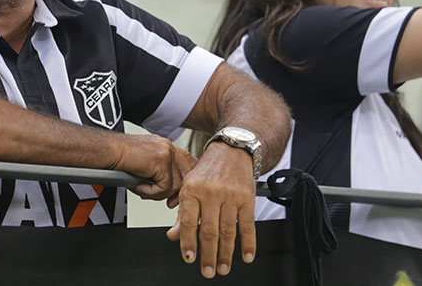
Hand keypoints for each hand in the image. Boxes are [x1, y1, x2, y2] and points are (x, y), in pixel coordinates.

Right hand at [115, 134, 185, 200]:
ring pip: (176, 184)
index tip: (177, 195)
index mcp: (165, 146)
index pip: (187, 162)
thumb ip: (158, 174)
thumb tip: (168, 193)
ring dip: (159, 193)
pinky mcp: (162, 161)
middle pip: (187, 175)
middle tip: (169, 203)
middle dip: (177, 192)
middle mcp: (168, 147)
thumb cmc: (119, 159)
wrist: (108, 150)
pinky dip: (151, 192)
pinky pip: (165, 187)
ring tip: (143, 190)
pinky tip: (139, 186)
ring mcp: (167, 153)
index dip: (185, 181)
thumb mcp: (144, 166)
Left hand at [165, 142, 255, 278]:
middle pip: (208, 230)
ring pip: (227, 231)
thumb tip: (173, 237)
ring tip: (224, 268)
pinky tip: (246, 256)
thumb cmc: (208, 171)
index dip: (187, 242)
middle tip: (208, 271)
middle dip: (208, 255)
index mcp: (191, 190)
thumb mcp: (189, 186)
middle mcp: (210, 193)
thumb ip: (182, 213)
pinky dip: (248, 243)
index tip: (189, 258)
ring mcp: (230, 196)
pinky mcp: (247, 198)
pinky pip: (248, 225)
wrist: (232, 151)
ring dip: (226, 254)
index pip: (187, 221)